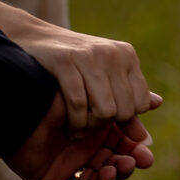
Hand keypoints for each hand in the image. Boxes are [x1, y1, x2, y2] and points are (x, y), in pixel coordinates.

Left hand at [6, 92, 154, 179]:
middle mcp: (84, 152)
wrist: (22, 105)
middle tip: (131, 162)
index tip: (145, 154)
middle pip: (113, 168)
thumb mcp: (94, 100)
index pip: (123, 149)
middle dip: (124, 168)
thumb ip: (124, 105)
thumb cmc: (56, 97)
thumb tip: (158, 101)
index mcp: (96, 133)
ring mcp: (68, 169)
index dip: (135, 153)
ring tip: (109, 168)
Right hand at [15, 24, 162, 133]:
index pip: (141, 104)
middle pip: (123, 110)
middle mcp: (112, 53)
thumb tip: (146, 140)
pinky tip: (69, 126)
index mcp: (126, 56)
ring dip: (89, 127)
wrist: (33, 39)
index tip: (105, 117)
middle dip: (105, 124)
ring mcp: (89, 55)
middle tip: (89, 125)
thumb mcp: (105, 78)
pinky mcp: (64, 60)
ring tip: (79, 128)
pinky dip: (74, 122)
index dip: (124, 118)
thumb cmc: (73, 64)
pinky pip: (78, 104)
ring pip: (104, 110)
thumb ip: (127, 105)